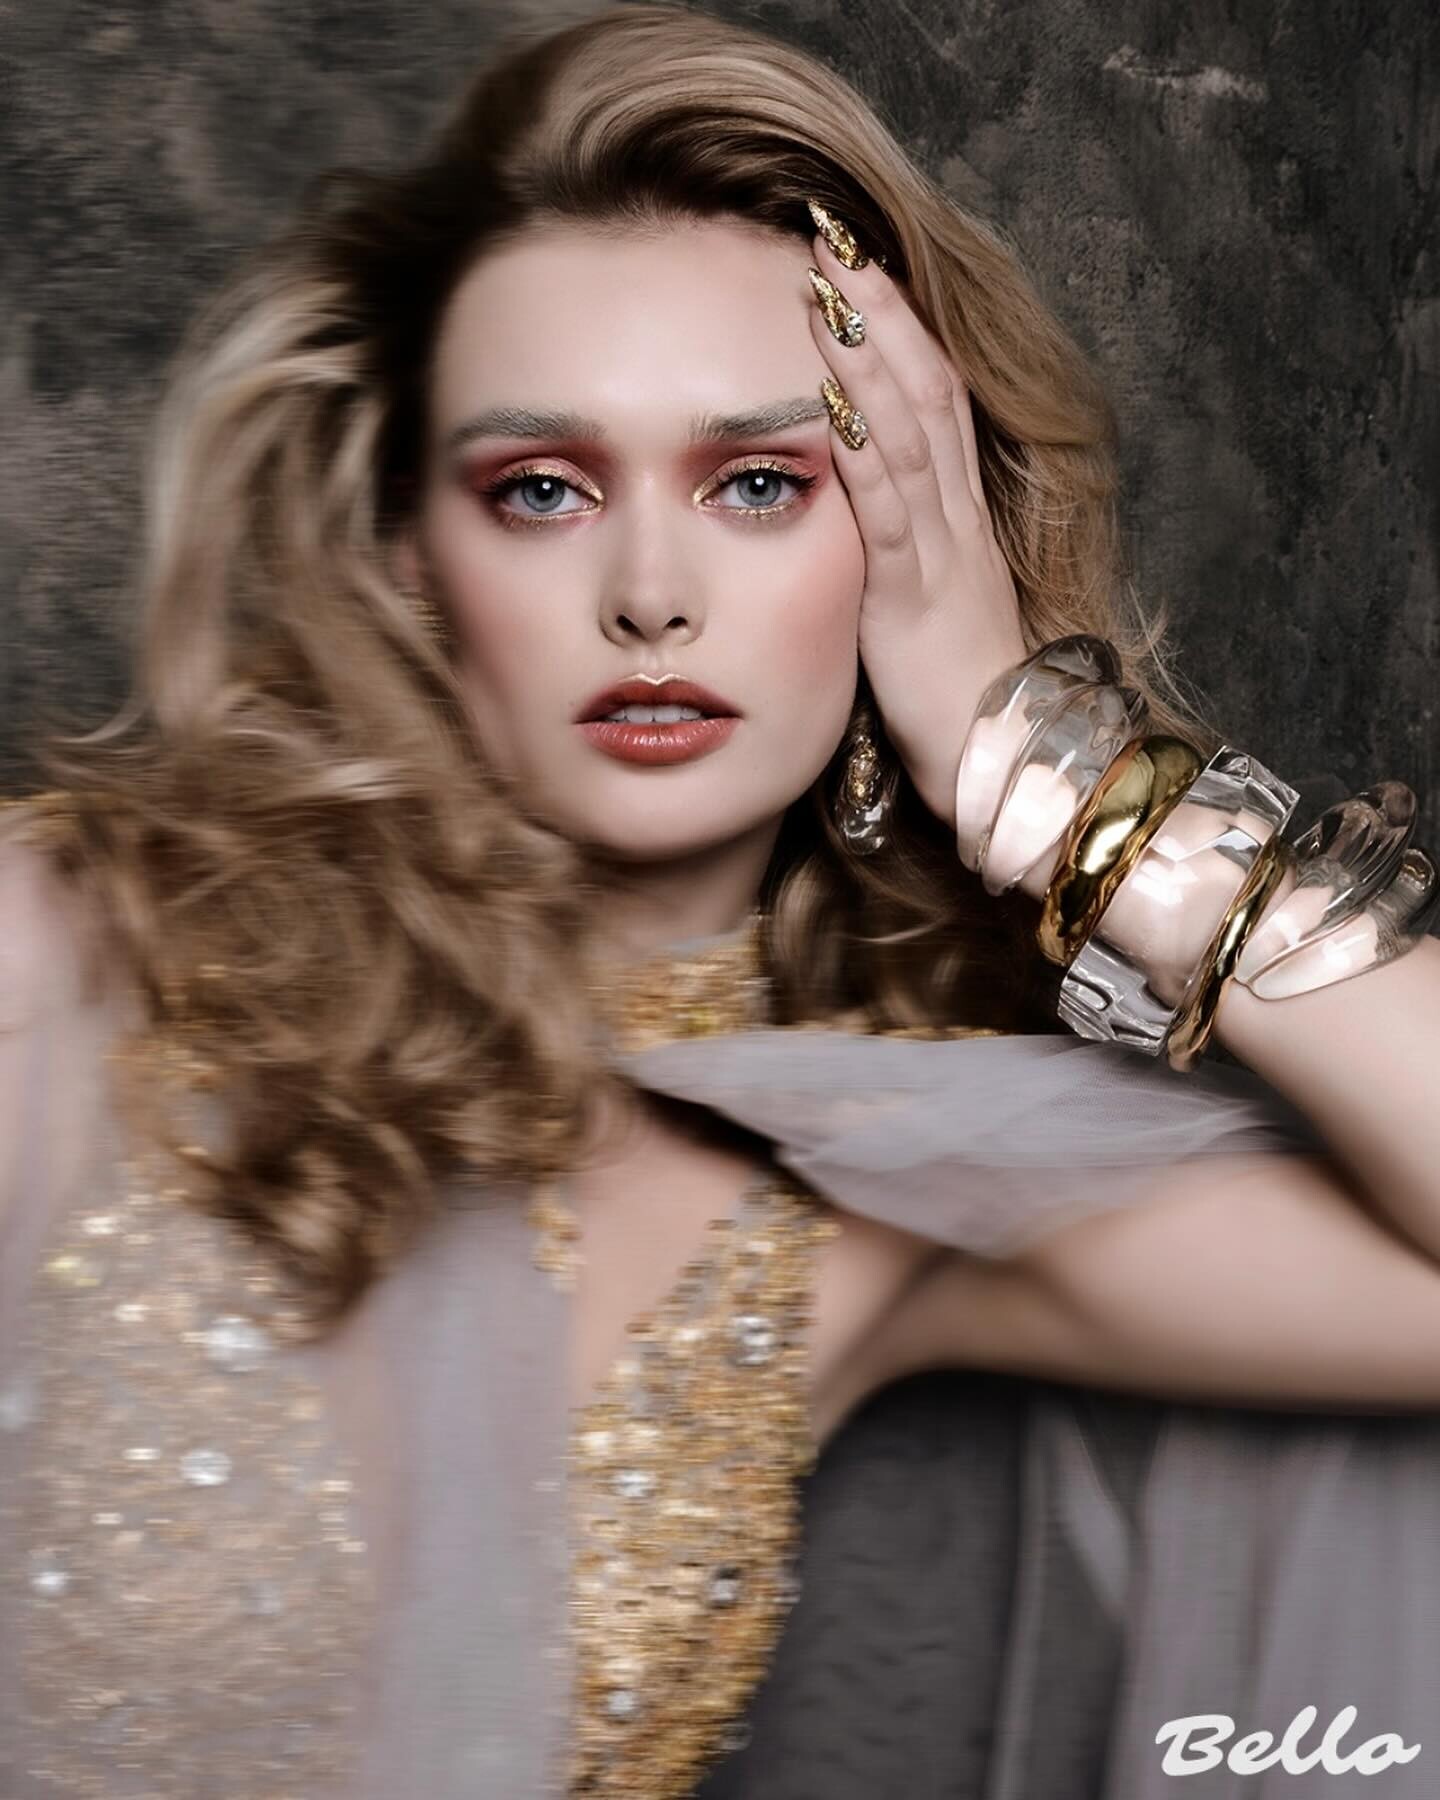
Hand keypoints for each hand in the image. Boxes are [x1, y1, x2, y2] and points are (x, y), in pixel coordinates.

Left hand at [805, 222, 1026, 831]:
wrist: (1003, 763)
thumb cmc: (961, 694)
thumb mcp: (923, 604)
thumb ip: (895, 552)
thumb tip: (850, 507)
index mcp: (957, 517)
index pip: (932, 398)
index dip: (898, 327)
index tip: (855, 265)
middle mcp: (955, 518)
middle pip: (926, 388)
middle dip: (881, 309)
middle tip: (835, 235)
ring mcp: (940, 551)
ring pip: (913, 432)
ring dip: (869, 355)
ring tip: (831, 286)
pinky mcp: (914, 596)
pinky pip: (891, 510)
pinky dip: (865, 449)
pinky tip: (835, 401)